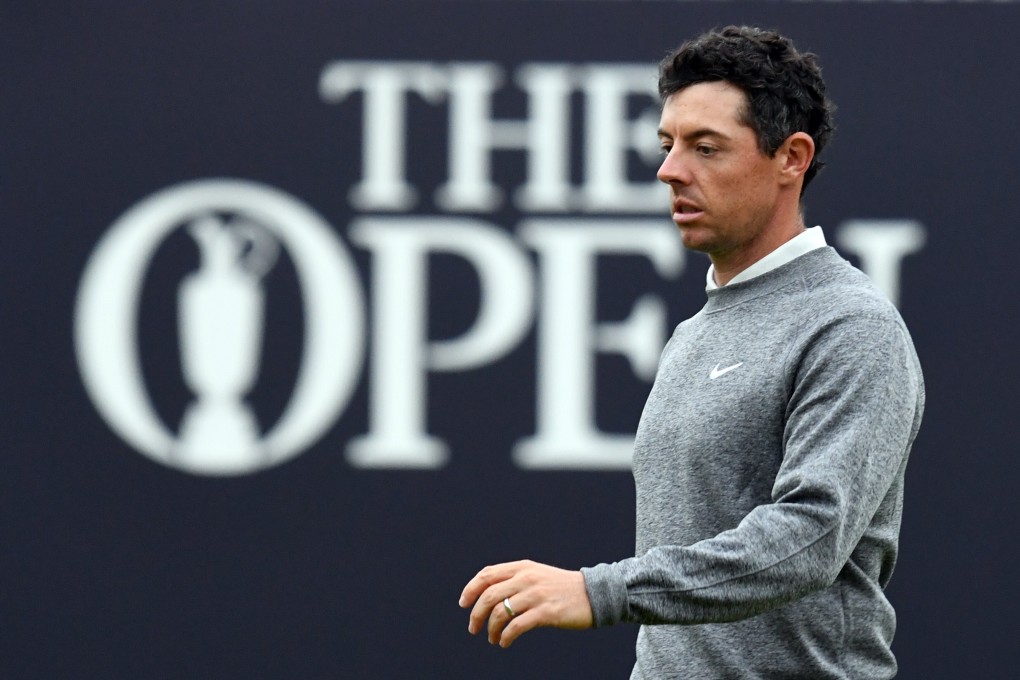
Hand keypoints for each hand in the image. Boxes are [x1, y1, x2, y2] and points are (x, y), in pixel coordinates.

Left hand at [458, 559, 593, 647]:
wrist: (594, 594)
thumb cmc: (562, 588)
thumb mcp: (537, 575)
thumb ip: (515, 579)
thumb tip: (487, 594)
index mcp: (522, 567)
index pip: (487, 574)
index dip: (471, 589)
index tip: (464, 604)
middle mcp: (527, 578)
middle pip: (489, 595)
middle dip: (476, 615)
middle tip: (473, 629)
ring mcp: (536, 595)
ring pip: (500, 612)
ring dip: (491, 629)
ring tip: (493, 639)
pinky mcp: (546, 612)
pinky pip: (517, 626)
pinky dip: (506, 637)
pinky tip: (505, 643)